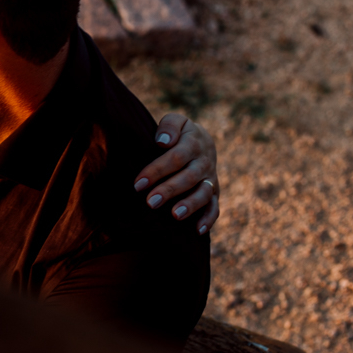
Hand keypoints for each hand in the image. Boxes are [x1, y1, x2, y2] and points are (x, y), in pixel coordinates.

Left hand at [134, 113, 219, 234]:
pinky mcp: (214, 192)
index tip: (138, 184)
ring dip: (190, 205)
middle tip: (150, 202)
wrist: (202, 140)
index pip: (175, 158)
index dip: (156, 171)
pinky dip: (209, 219)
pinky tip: (198, 231)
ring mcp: (210, 178)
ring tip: (174, 215)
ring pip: (203, 193)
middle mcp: (204, 162)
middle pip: (188, 177)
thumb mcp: (176, 121)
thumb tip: (162, 142)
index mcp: (193, 144)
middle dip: (169, 190)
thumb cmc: (179, 133)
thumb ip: (169, 126)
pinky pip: (215, 207)